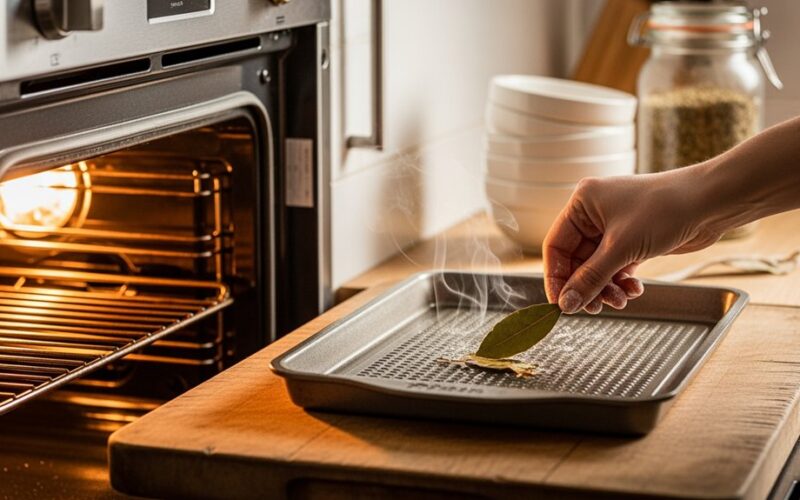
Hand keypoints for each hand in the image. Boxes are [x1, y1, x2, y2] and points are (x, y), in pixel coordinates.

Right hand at [543, 169, 724, 313]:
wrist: (712, 202)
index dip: (556, 278)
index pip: (556, 246)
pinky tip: (634, 290)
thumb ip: (591, 278)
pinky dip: (621, 281)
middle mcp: (595, 213)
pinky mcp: (633, 239)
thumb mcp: (621, 248)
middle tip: (593, 308)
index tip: (561, 304)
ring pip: (597, 267)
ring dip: (605, 287)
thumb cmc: (666, 208)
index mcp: (583, 203)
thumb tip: (566, 304)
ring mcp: (615, 227)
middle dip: (587, 286)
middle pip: (577, 260)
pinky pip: (616, 267)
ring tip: (620, 300)